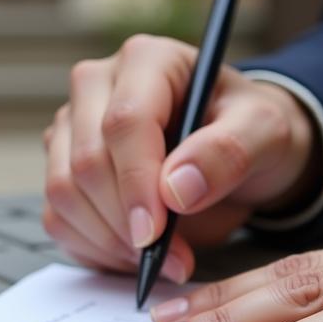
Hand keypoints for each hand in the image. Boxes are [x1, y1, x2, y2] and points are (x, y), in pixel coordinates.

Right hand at [43, 34, 320, 278]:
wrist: (236, 147)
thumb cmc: (249, 130)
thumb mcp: (265, 132)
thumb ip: (229, 152)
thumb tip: (176, 190)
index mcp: (146, 60)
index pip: (124, 123)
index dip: (135, 183)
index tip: (156, 235)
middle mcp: (95, 85)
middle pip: (86, 162)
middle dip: (125, 223)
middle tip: (172, 261)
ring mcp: (70, 126)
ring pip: (63, 192)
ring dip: (108, 240)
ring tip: (159, 260)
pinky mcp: (60, 165)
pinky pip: (57, 217)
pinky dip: (92, 247)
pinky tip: (133, 256)